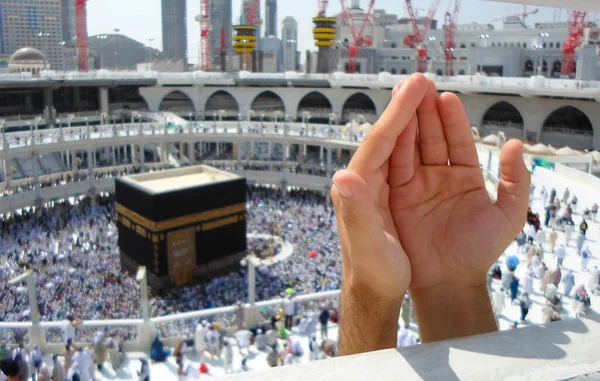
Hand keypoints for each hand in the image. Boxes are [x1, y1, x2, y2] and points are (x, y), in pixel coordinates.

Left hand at [331, 74, 428, 353]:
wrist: (375, 292)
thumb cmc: (374, 274)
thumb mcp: (368, 247)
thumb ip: (354, 212)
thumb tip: (342, 175)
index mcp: (357, 189)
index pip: (378, 142)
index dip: (398, 113)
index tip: (416, 87)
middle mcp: (364, 182)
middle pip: (387, 137)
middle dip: (404, 108)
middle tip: (421, 79)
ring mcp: (377, 188)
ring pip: (396, 146)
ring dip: (411, 119)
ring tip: (424, 93)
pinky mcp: (390, 196)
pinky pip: (405, 162)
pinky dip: (416, 141)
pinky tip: (424, 129)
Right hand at [389, 78, 529, 340]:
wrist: (449, 280)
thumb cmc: (479, 250)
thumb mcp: (508, 215)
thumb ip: (515, 180)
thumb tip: (516, 144)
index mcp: (464, 176)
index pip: (458, 139)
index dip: (452, 118)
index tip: (445, 96)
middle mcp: (438, 175)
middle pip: (430, 136)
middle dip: (424, 110)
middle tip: (417, 84)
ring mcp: (416, 184)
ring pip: (411, 145)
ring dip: (406, 120)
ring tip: (401, 95)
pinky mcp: (397, 195)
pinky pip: (395, 166)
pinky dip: (393, 145)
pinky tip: (391, 125)